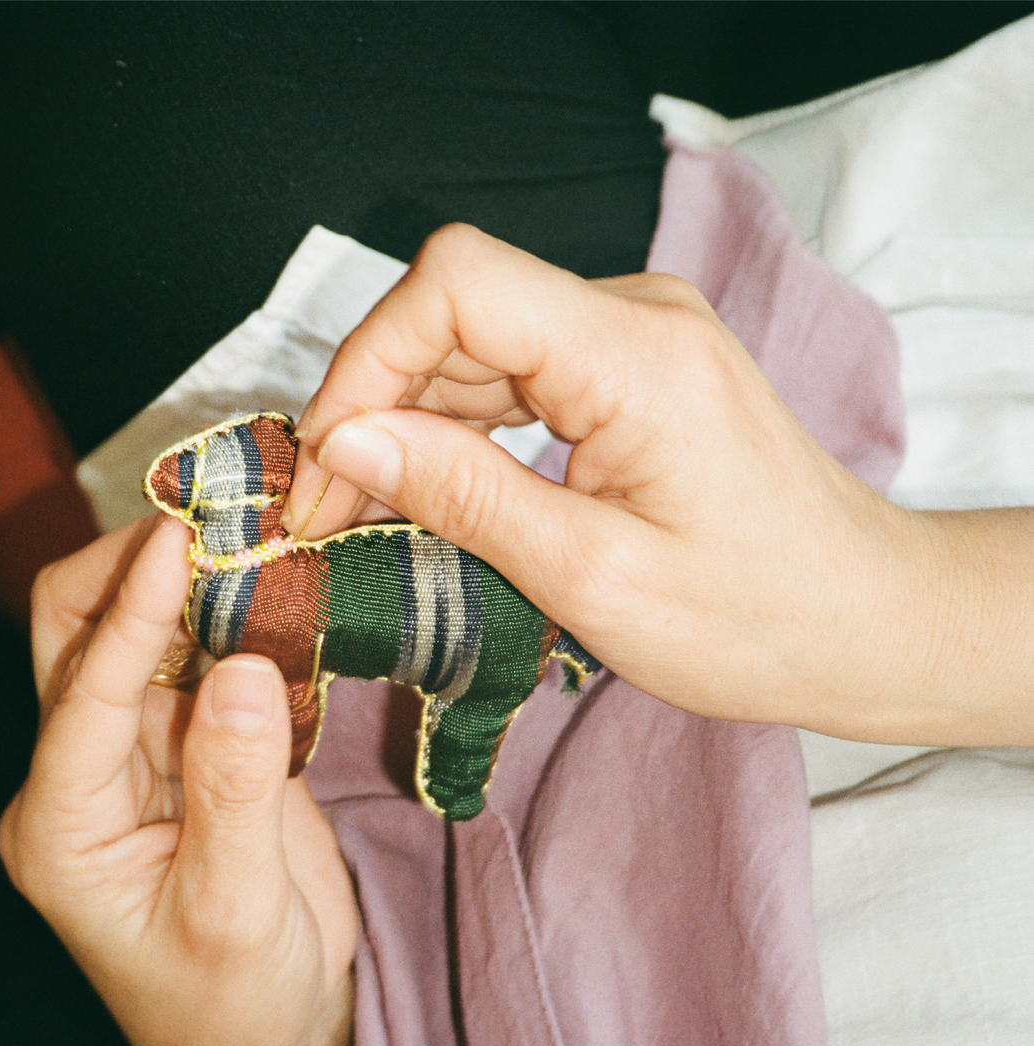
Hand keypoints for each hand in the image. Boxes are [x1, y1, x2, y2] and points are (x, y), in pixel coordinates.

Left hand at [0, 516, 357, 1045]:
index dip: (131, 610)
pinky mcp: (190, 742)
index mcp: (59, 826)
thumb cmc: (231, 1006)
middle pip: (75, 634)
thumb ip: (236, 790)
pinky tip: (274, 580)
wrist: (270, 1040)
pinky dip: (233, 613)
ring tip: (249, 530)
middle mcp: (80, 775)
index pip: (80, 694)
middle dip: (135, 569)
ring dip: (188, 580)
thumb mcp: (235, 911)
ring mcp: (134, 752)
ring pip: (140, 632)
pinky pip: (199, 657)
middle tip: (212, 518)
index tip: (179, 538)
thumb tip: (242, 666)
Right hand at [283, 223, 1033, 746]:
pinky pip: (509, 372)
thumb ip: (463, 494)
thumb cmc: (752, 619)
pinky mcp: (626, 367)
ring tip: (357, 516)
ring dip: (403, 423)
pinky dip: (452, 429)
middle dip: (370, 404)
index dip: (368, 357)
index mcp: (635, 354)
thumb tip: (344, 442)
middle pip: (453, 310)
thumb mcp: (590, 575)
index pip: (458, 284)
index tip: (328, 459)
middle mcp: (634, 316)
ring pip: (470, 344)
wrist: (864, 621)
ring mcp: (632, 335)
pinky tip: (423, 493)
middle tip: (322, 513)